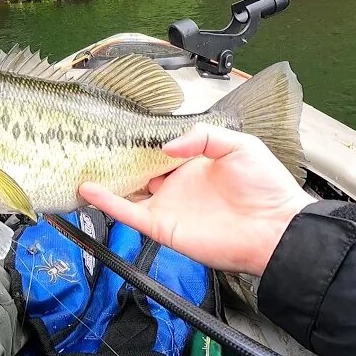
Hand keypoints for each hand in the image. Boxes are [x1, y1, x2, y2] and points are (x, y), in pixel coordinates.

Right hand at [79, 124, 313, 275]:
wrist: (275, 229)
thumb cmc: (266, 188)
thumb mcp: (239, 144)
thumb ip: (203, 136)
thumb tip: (167, 146)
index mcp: (194, 164)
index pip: (160, 149)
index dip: (142, 139)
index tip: (121, 126)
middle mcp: (177, 185)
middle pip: (139, 170)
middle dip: (118, 158)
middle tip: (93, 142)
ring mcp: (168, 206)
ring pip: (128, 191)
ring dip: (106, 180)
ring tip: (80, 163)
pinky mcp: (162, 226)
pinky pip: (128, 213)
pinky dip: (107, 203)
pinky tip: (89, 189)